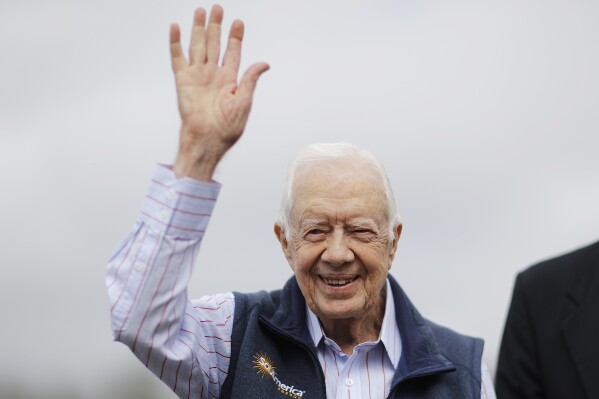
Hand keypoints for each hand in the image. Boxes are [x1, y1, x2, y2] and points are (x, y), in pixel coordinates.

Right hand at [170, 5, 268, 179]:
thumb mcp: (244, 101)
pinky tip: (176, 27)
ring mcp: (197, 76)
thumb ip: (251, 79)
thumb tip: (264, 63)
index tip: (238, 22)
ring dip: (199, 28)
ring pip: (198, 45)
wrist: (207, 139)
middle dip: (217, 26)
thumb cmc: (227, 127)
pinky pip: (177, 58)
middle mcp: (213, 75)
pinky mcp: (183, 80)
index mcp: (229, 80)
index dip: (235, 37)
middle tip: (218, 8)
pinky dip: (175, 42)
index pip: (232, 52)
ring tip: (201, 11)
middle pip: (215, 44)